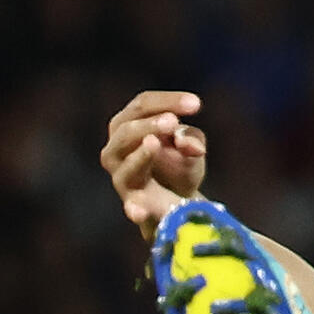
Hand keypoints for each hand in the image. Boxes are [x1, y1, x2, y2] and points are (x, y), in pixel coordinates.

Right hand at [101, 90, 208, 238]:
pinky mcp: (132, 203)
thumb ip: (191, 140)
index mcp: (129, 124)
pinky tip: (140, 212)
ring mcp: (121, 176)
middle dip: (149, 124)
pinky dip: (135, 209)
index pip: (142, 105)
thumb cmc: (179, 165)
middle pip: (126, 129)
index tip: (196, 104)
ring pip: (126, 163)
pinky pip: (131, 206)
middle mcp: (117, 147)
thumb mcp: (191, 148)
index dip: (167, 101)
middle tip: (172, 121)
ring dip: (141, 154)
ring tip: (154, 143)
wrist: (179, 204)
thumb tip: (185, 142)